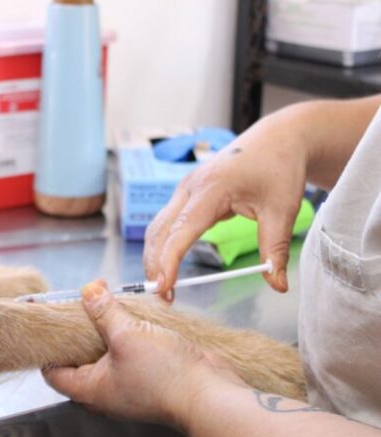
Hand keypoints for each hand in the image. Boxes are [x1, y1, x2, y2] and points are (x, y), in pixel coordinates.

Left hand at [43, 281, 243, 430]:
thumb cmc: (165, 375)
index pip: (53, 373)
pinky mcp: (149, 378)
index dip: (49, 348)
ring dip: (107, 331)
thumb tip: (88, 292)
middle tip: (82, 305)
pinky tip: (134, 317)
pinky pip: (130, 355)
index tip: (49, 323)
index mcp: (90, 390)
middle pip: (80, 360)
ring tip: (108, 304)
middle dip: (80, 331)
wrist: (209, 394)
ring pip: (107, 355)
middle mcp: (106, 392)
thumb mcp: (126, 334)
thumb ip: (104, 312)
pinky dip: (128, 337)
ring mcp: (128, 387)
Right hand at [143, 112, 308, 297]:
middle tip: (162, 296)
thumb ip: (275, 249)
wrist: (278, 138)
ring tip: (162, 286)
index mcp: (211, 188)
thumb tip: (277, 284)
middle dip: (155, 264)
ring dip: (154, 256)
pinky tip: (167, 265)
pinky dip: (162, 245)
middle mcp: (189, 188)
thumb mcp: (282, 210)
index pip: (182, 230)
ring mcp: (185, 190)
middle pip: (159, 230)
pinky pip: (166, 222)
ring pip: (157, 227)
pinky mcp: (187, 194)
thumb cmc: (279, 167)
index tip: (164, 287)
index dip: (169, 260)